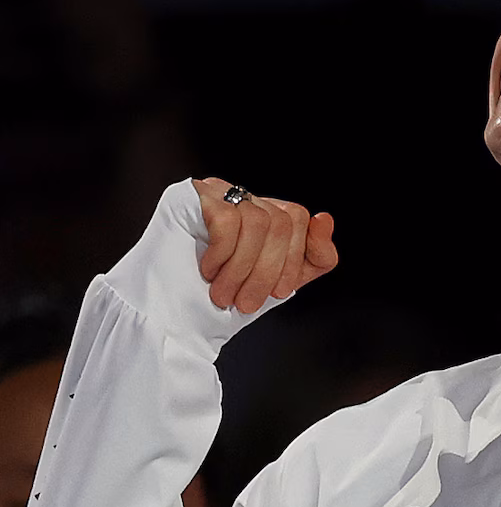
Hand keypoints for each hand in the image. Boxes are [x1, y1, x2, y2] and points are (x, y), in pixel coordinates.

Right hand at [192, 177, 338, 313]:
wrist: (169, 316)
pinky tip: (207, 270)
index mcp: (264, 213)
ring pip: (257, 221)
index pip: (298, 216)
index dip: (294, 258)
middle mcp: (240, 196)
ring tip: (223, 294)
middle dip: (268, 271)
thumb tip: (325, 218)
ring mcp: (214, 190)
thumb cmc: (222, 300)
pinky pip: (227, 218)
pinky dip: (222, 254)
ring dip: (243, 269)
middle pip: (281, 220)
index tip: (279, 292)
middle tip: (245, 303)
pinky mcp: (190, 195)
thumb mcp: (283, 281)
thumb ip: (315, 256)